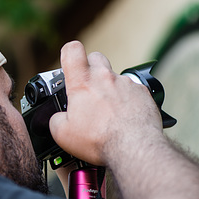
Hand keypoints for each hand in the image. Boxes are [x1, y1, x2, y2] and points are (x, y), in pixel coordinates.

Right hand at [49, 41, 163, 166]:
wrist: (135, 148)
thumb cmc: (100, 140)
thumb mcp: (63, 135)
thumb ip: (55, 120)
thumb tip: (57, 118)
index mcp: (83, 82)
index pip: (73, 50)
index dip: (68, 53)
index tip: (68, 63)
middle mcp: (106, 77)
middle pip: (95, 58)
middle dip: (90, 70)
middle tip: (87, 90)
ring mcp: (126, 83)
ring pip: (114, 77)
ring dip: (109, 89)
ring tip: (108, 111)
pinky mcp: (143, 93)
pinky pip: (131, 90)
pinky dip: (126, 100)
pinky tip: (124, 117)